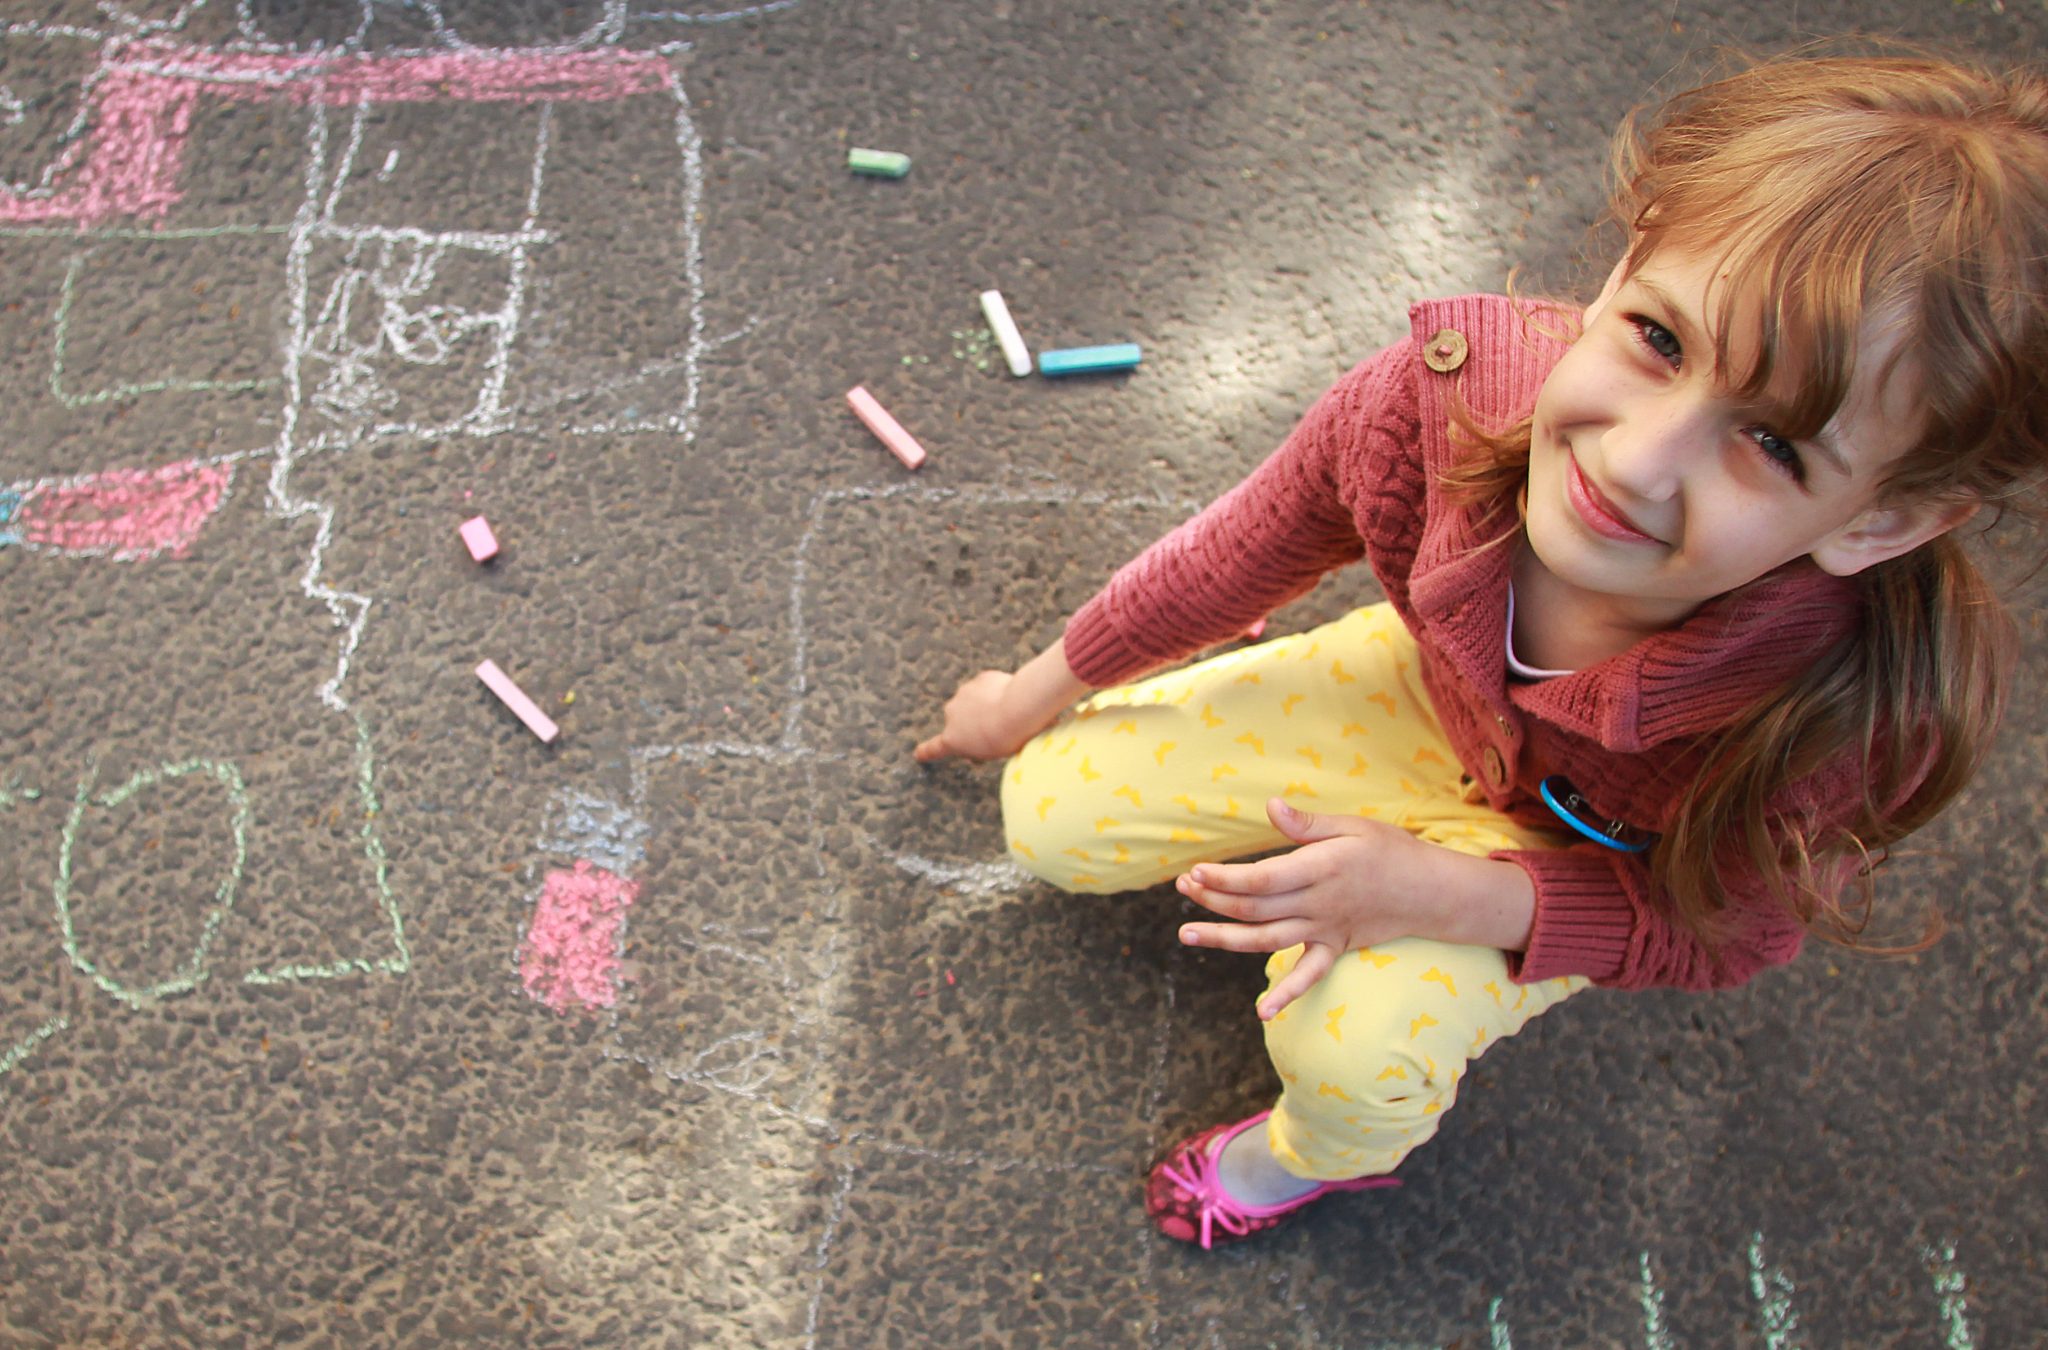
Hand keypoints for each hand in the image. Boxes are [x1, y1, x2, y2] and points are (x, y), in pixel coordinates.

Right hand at [914, 670, 1034, 762]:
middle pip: (960, 720)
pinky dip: (994, 691)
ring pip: (974, 701)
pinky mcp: (980, 679)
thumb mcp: (990, 753)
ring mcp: (964, 694)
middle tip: (995, 729)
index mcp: (952, 739)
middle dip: (972, 723)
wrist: (1018, 708)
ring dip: (984, 706)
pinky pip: (987, 687)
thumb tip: (977, 738)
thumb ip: (977, 746)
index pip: (935, 748)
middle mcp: (952, 714)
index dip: (926, 751)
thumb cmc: (1006, 737)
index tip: (918, 754)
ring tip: (1005, 713)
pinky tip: (1008, 697)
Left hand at [915, 639, 1092, 763]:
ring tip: (996, 742)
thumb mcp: (1038, 696)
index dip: (983, 706)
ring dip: (975, 738)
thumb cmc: (1034, 703)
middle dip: (980, 725)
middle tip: (1001, 735)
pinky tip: (918, 757)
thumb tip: (1059, 700)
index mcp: (984, 681)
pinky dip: (928, 751)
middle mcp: (965, 693)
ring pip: (963, 729)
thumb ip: (1041, 700)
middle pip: (970, 715)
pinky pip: (937, 745)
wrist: (1017, 709)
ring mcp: (956, 713)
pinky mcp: (952, 736)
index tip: (985, 710)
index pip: (979, 694)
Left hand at [1174, 798, 1533, 1019]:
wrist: (1431, 891)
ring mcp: (1326, 930)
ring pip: (1267, 939)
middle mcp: (1319, 904)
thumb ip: (1307, 824)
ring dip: (1225, 939)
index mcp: (1321, 868)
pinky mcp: (1335, 948)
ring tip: (1186, 935)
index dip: (1225, 878)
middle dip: (1214, 899)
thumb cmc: (1390, 850)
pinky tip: (1262, 1012)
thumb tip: (1271, 807)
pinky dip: (1287, 995)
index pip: (1263, 878)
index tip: (1195, 871)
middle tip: (1182, 889)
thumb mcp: (1352, 826)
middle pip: (1256, 907)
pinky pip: (1309, 975)